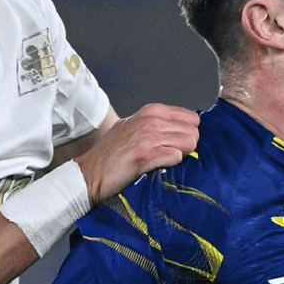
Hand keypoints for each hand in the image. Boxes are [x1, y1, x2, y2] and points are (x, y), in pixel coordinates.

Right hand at [74, 103, 200, 202]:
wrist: (89, 172)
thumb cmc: (111, 152)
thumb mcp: (134, 126)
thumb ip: (156, 124)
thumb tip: (182, 130)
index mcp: (151, 111)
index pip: (191, 118)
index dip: (187, 134)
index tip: (176, 144)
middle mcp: (151, 120)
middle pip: (194, 132)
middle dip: (187, 146)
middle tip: (170, 156)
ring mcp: (148, 136)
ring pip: (189, 143)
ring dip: (180, 156)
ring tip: (162, 161)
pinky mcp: (145, 156)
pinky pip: (175, 157)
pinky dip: (171, 164)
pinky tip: (157, 167)